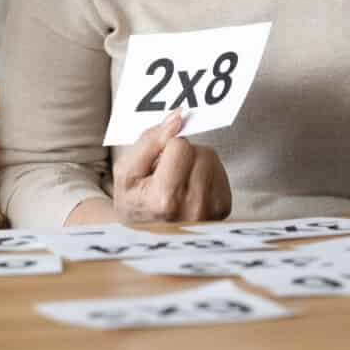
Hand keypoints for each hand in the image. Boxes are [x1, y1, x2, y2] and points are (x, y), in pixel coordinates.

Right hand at [111, 110, 231, 223]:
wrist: (143, 234)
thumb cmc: (133, 200)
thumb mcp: (126, 170)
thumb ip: (151, 139)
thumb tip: (179, 116)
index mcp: (166, 200)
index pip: (181, 145)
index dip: (165, 148)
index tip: (155, 166)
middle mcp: (193, 209)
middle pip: (200, 151)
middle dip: (182, 154)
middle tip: (165, 174)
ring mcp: (212, 212)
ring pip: (211, 158)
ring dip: (194, 161)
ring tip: (176, 181)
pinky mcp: (223, 210)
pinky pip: (220, 170)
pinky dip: (204, 173)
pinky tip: (188, 188)